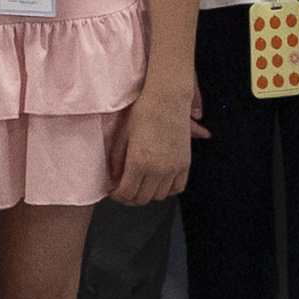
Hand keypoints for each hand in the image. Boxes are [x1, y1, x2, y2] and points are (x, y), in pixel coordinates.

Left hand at [107, 78, 194, 203]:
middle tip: (123, 190)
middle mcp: (158, 169)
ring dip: (147, 194)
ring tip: (139, 185)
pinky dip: (167, 190)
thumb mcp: (122, 136)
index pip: (126, 193)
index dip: (117, 196)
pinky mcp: (185, 164)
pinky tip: (157, 182)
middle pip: (142, 199)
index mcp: (139, 162)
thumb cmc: (143, 113)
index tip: (113, 192)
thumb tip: (113, 179)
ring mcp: (174, 168)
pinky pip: (177, 188)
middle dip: (129, 198)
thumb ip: (116, 161)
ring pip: (159, 196)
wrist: (167, 99)